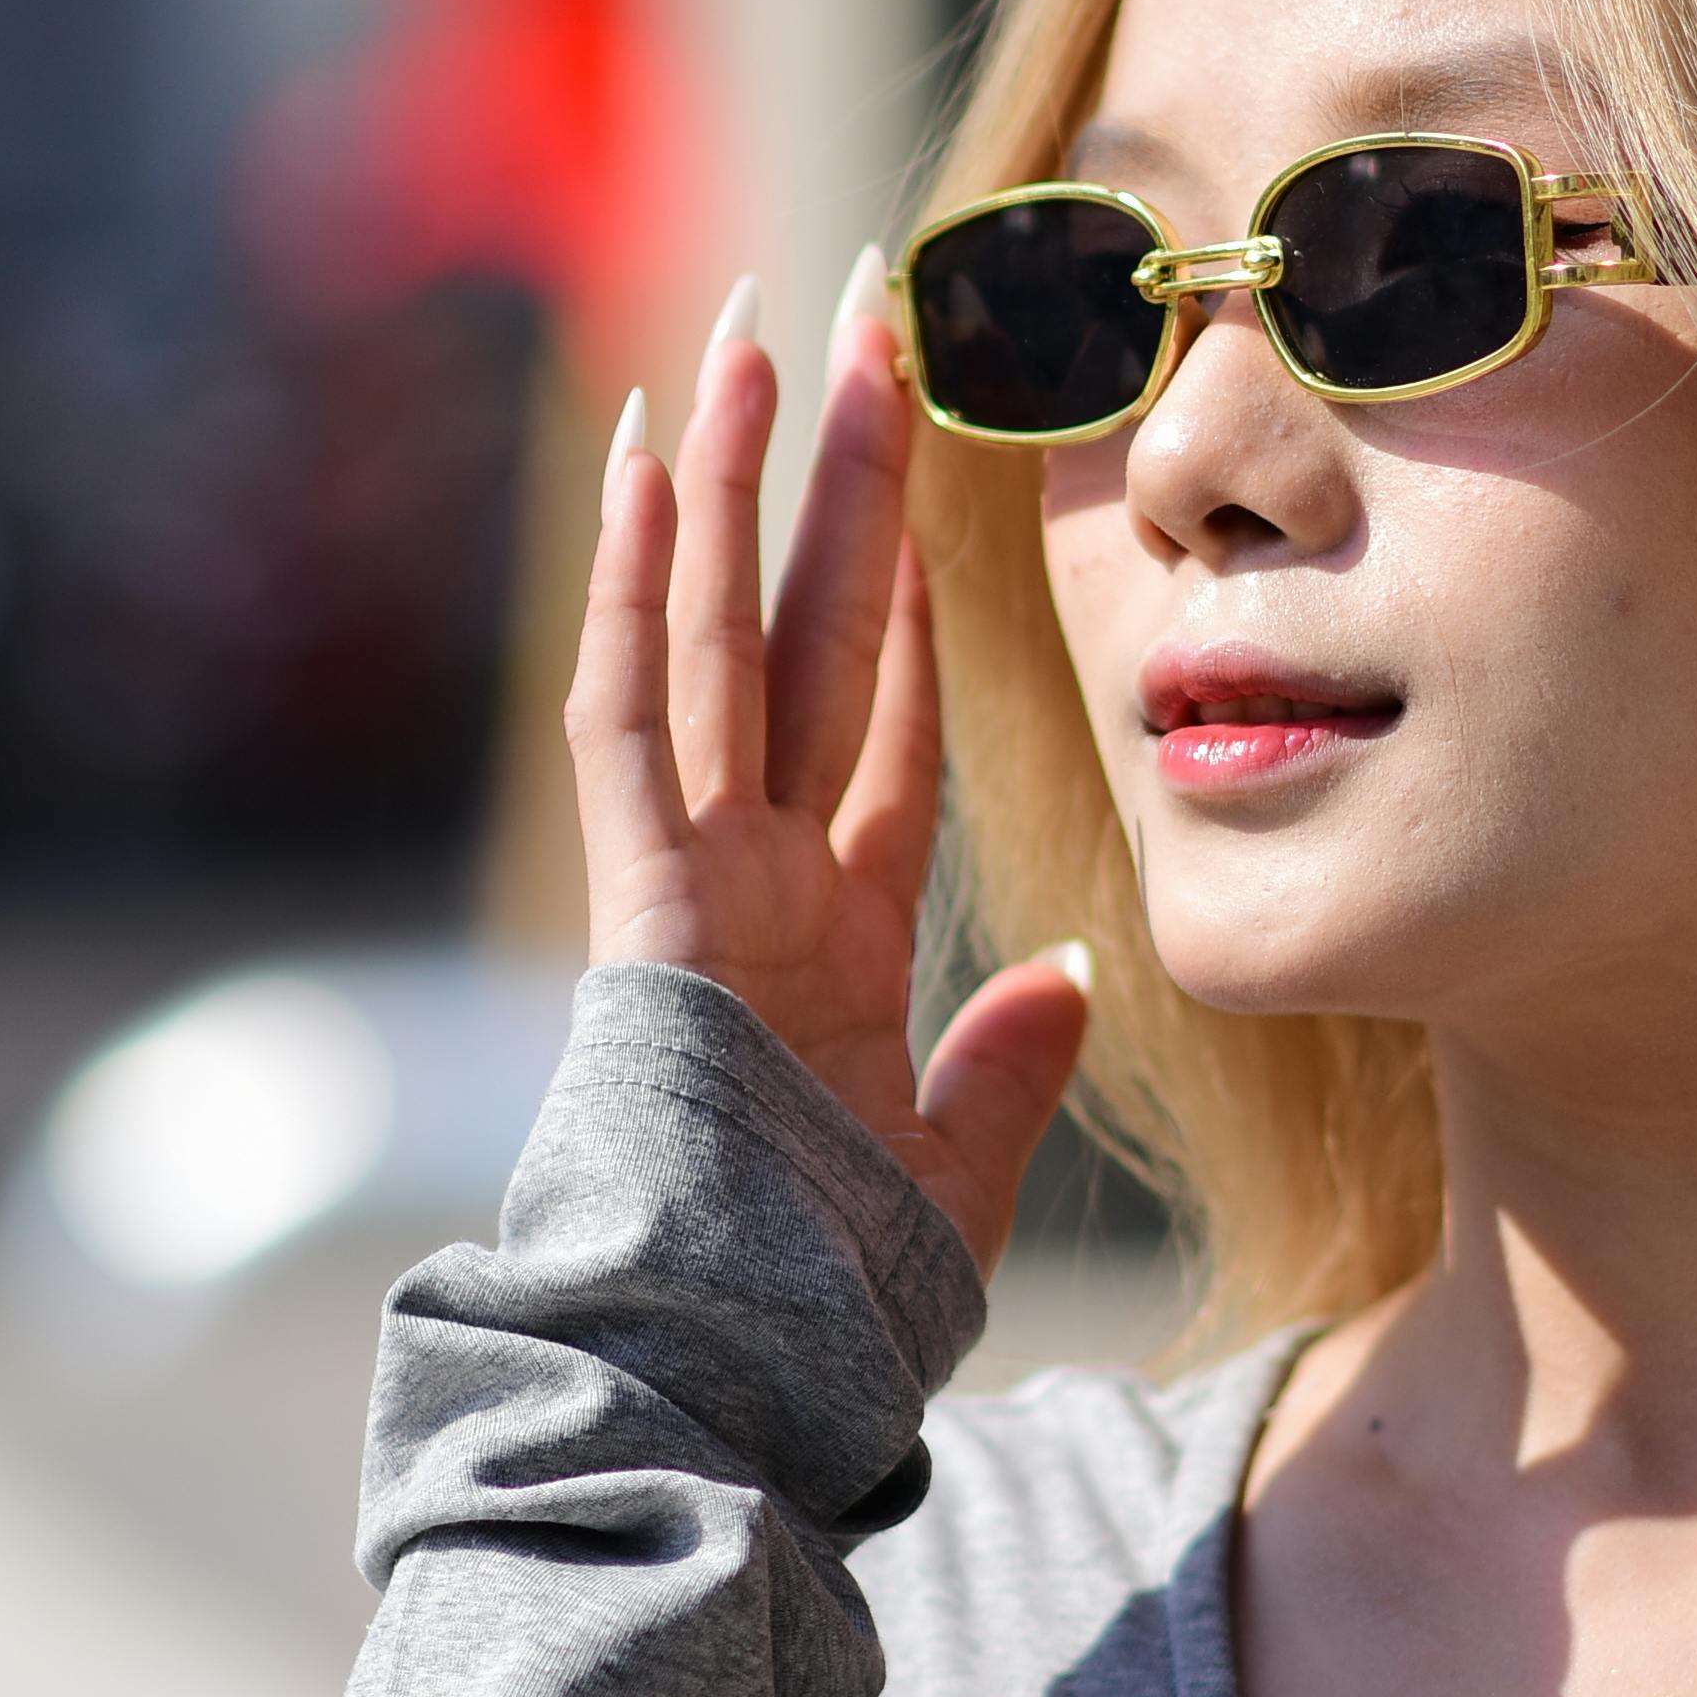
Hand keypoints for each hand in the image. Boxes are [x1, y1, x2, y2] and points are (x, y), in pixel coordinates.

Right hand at [565, 271, 1093, 1278]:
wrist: (726, 1389)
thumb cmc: (822, 1318)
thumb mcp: (952, 1180)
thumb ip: (1001, 1075)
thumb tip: (1066, 979)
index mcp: (829, 931)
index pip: (878, 710)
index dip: (902, 579)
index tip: (933, 452)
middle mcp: (749, 874)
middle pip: (798, 628)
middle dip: (830, 469)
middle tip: (862, 308)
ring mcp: (686, 877)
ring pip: (709, 633)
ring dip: (732, 477)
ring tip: (758, 324)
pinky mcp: (639, 899)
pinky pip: (633, 712)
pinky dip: (631, 586)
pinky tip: (645, 461)